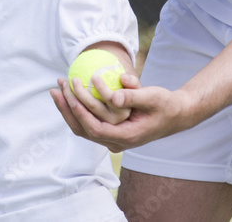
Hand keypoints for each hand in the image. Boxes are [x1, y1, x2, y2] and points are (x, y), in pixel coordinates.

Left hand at [49, 73, 197, 152]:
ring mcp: (112, 139)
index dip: (80, 114)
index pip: (96, 129)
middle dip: (67, 109)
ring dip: (67, 109)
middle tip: (56, 88)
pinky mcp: (110, 132)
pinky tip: (67, 94)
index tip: (69, 96)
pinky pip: (87, 123)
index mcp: (127, 137)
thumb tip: (114, 96)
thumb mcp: (153, 97)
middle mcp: (117, 142)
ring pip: (83, 128)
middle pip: (84, 130)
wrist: (175, 114)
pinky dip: (76, 110)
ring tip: (57, 89)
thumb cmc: (165, 104)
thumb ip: (134, 96)